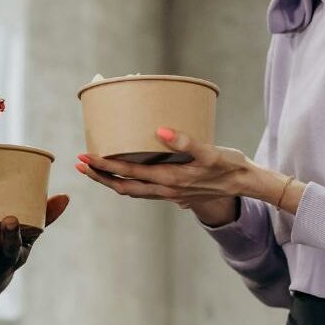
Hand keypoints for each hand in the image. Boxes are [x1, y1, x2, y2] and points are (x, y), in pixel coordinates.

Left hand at [75, 128, 267, 224]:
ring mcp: (168, 193)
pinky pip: (142, 190)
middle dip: (99, 175)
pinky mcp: (173, 192)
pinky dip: (125, 182)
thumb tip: (162, 130)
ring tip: (92, 169)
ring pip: (131, 190)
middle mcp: (165, 190)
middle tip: (79, 162)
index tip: (87, 156)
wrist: (245, 185)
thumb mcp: (211, 152)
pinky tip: (120, 174)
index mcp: (170, 180)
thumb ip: (187, 142)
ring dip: (110, 180)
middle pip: (123, 185)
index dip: (105, 167)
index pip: (129, 174)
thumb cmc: (229, 165)